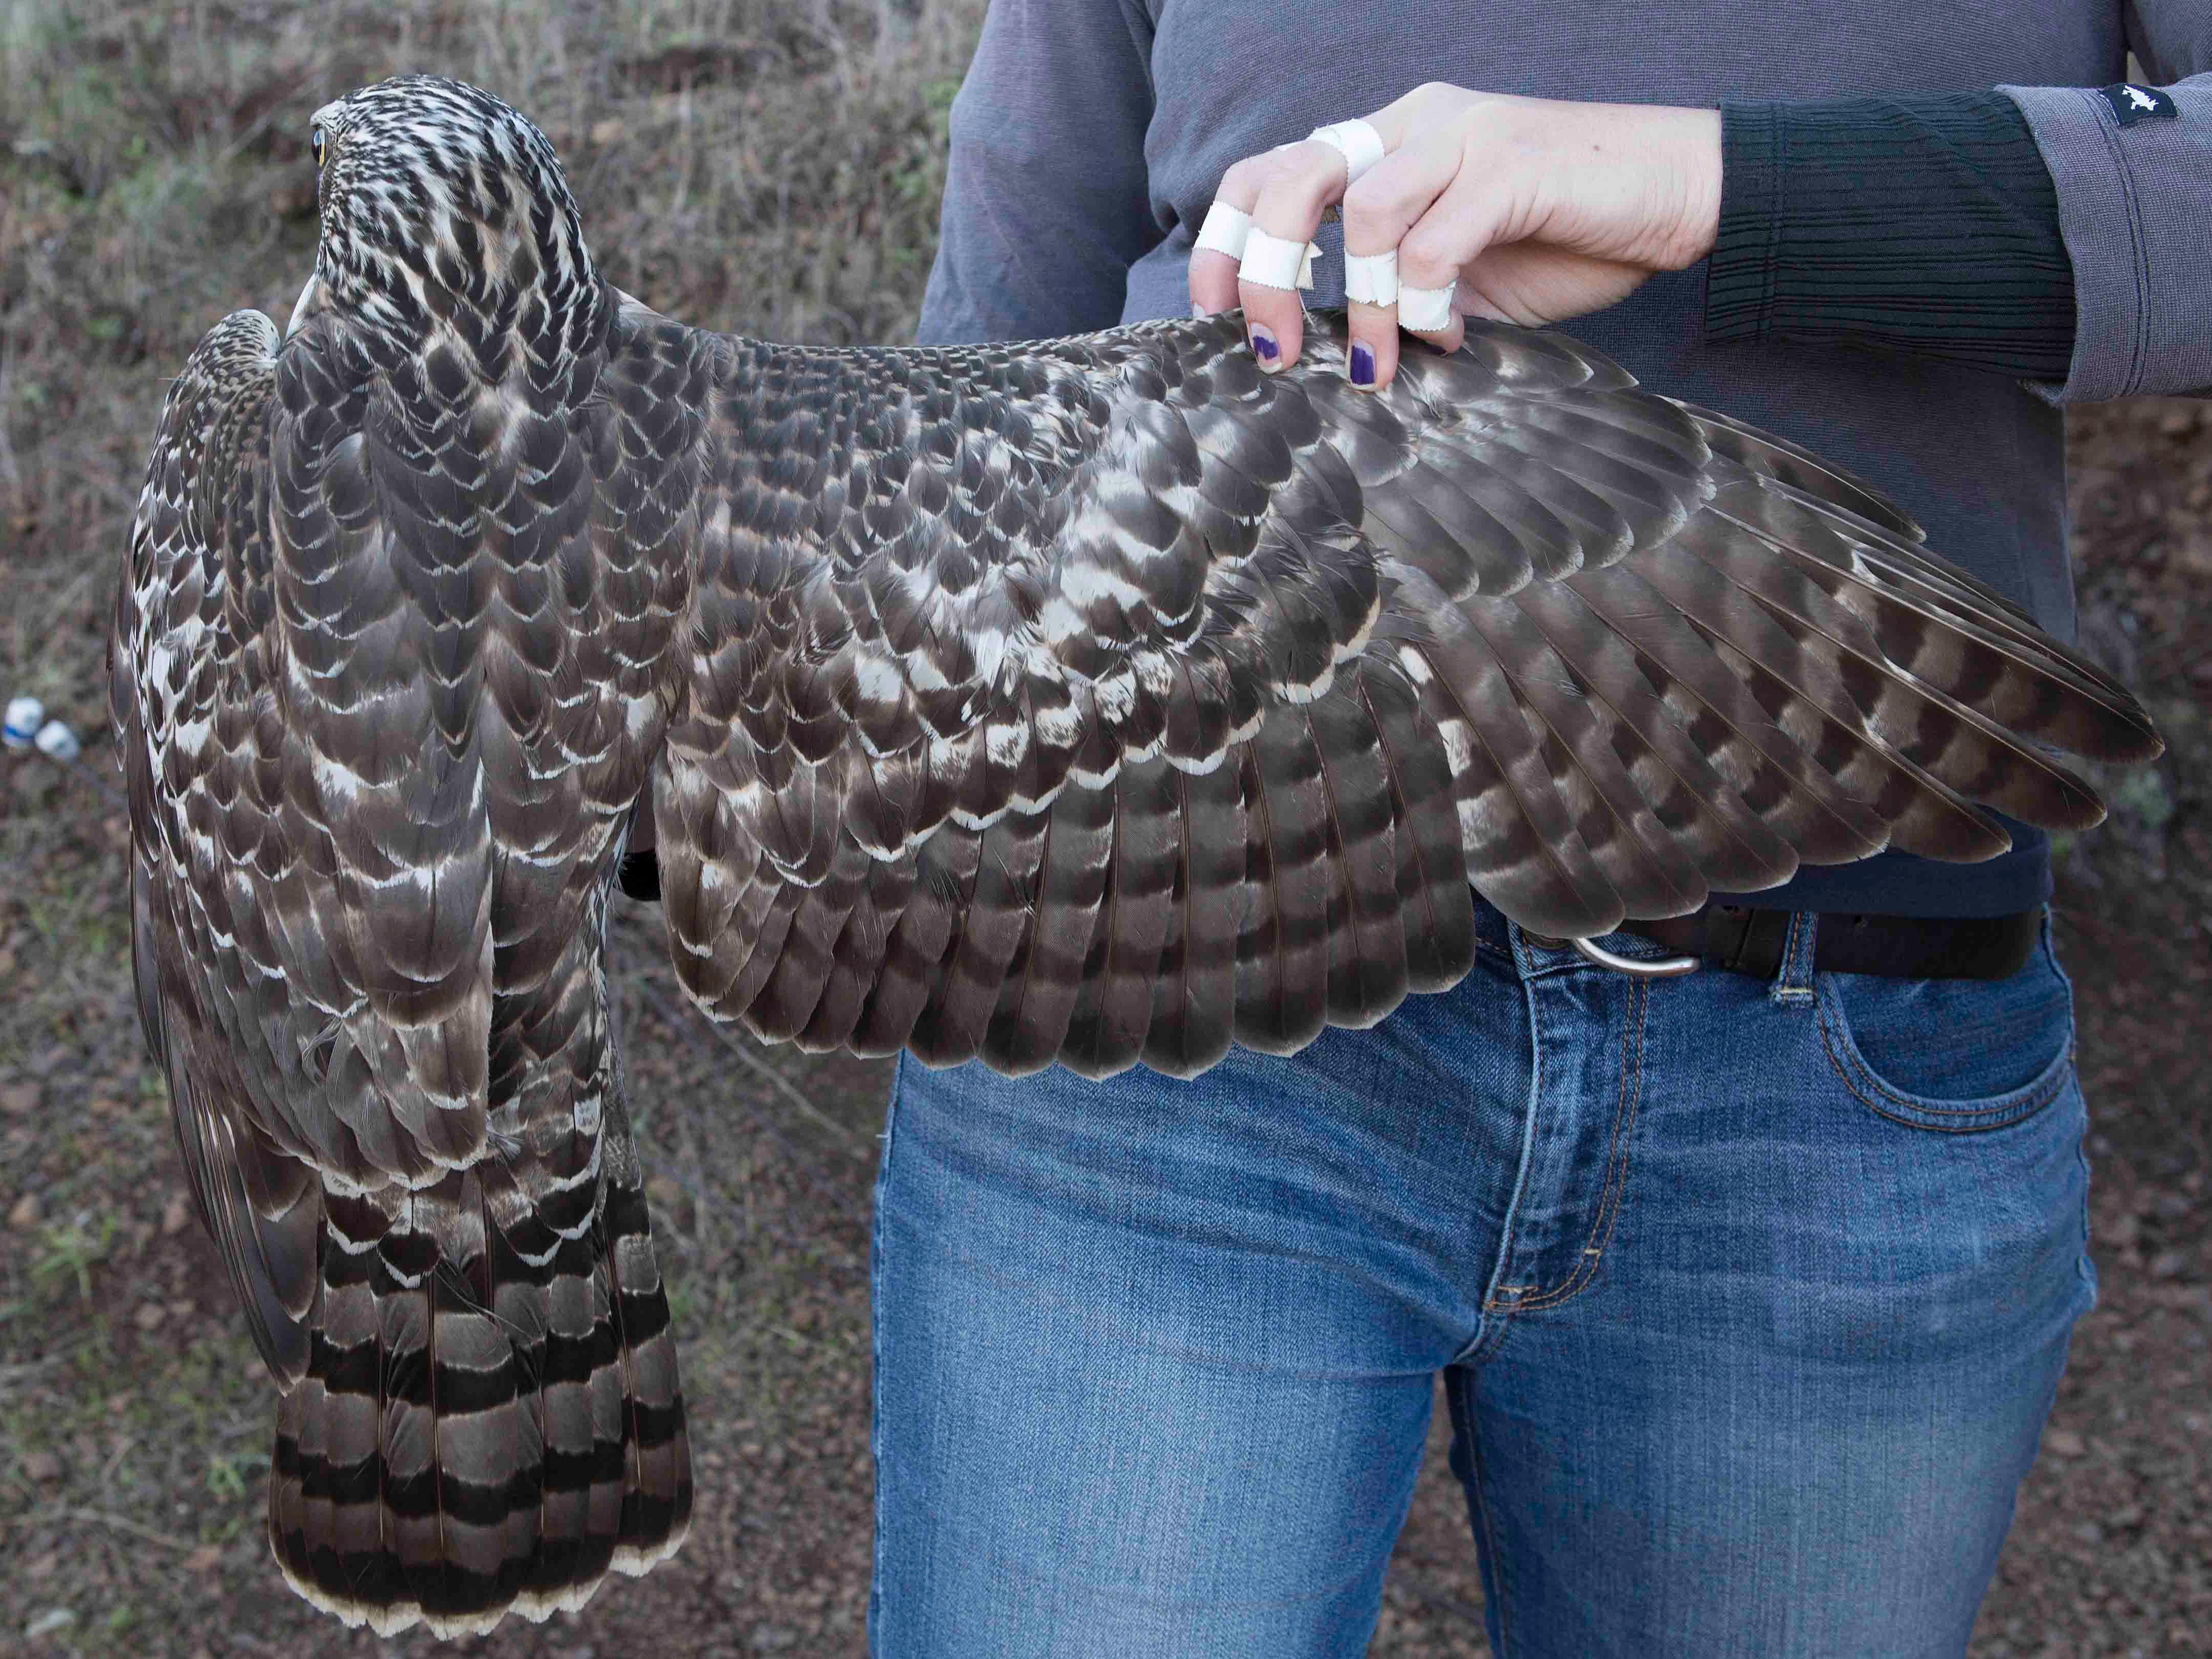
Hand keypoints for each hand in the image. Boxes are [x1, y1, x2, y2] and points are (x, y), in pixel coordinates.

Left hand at [1189, 84, 1721, 391]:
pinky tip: (1447, 337)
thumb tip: (1329, 359)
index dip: (1227, 238)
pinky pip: (1434, 242)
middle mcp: (1413, 126)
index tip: (1212, 310)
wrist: (1678, 198)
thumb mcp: (1457, 279)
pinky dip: (1423, 304)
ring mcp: (1461, 136)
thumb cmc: (1568, 240)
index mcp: (1389, 145)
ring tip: (1375, 364)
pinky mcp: (1509, 163)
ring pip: (1361, 212)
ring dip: (1358, 305)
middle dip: (1262, 269)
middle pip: (1290, 177)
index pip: (1273, 171)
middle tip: (1273, 347)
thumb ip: (1392, 298)